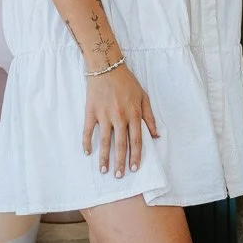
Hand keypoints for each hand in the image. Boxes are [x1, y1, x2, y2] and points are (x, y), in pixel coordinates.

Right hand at [82, 64, 159, 178]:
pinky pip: (88, 130)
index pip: (136, 140)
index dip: (136, 156)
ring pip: (105, 140)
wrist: (107, 66)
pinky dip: (87, 141)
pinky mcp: (91, 111)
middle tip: (119, 176)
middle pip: (120, 144)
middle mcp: (120, 116)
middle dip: (120, 162)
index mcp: (133, 114)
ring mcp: (104, 114)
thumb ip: (149, 116)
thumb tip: (155, 135)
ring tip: (103, 170)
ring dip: (104, 157)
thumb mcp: (143, 97)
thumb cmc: (126, 82)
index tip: (134, 168)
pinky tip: (87, 152)